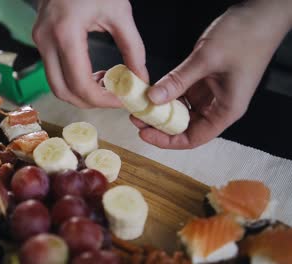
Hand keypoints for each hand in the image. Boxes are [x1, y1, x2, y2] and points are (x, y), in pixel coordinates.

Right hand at [33, 0, 148, 107]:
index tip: (121, 100)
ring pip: (55, 85)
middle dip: (89, 102)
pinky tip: (93, 73)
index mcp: (66, 34)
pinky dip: (73, 80)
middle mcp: (46, 41)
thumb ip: (133, 48)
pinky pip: (54, 71)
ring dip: (79, 92)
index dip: (102, 100)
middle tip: (112, 98)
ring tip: (105, 84)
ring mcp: (39, 41)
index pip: (81, 84)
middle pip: (62, 92)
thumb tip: (141, 78)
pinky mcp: (40, 40)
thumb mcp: (119, 13)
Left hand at [131, 0, 291, 148]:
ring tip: (139, 104)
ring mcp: (210, 94)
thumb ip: (178, 81)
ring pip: (180, 111)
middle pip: (184, 126)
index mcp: (225, 110)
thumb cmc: (245, 37)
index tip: (145, 134)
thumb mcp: (206, 60)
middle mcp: (217, 106)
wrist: (260, 14)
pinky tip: (151, 91)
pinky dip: (165, 94)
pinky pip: (180, 94)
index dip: (167, 140)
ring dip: (160, 110)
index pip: (193, 138)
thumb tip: (152, 98)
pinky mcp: (203, 81)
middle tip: (136, 118)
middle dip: (158, 125)